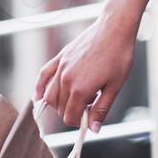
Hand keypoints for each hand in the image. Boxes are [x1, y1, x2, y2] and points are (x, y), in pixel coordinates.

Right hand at [33, 8, 137, 132]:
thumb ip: (102, 109)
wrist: (115, 28)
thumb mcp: (115, 85)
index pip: (70, 117)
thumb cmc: (119, 55)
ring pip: (50, 96)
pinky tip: (38, 96)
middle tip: (89, 106)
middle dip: (72, 112)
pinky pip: (43, 76)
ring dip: (59, 104)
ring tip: (76, 100)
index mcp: (80, 89)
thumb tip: (93, 130)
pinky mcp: (59, 58)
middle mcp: (65, 80)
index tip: (90, 118)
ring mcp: (60, 68)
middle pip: (60, 108)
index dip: (80, 122)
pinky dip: (39, 88)